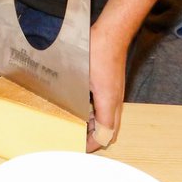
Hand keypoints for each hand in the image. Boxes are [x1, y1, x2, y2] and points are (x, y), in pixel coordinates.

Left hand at [86, 20, 128, 151]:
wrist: (113, 34)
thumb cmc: (97, 50)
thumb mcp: (81, 75)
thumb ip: (75, 94)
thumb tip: (65, 107)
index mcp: (108, 101)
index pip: (105, 133)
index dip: (93, 144)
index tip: (80, 147)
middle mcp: (115, 100)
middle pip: (111, 130)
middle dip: (96, 138)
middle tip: (79, 140)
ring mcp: (117, 93)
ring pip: (111, 119)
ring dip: (97, 126)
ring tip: (79, 127)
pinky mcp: (115, 86)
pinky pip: (110, 108)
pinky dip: (99, 115)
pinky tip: (84, 108)